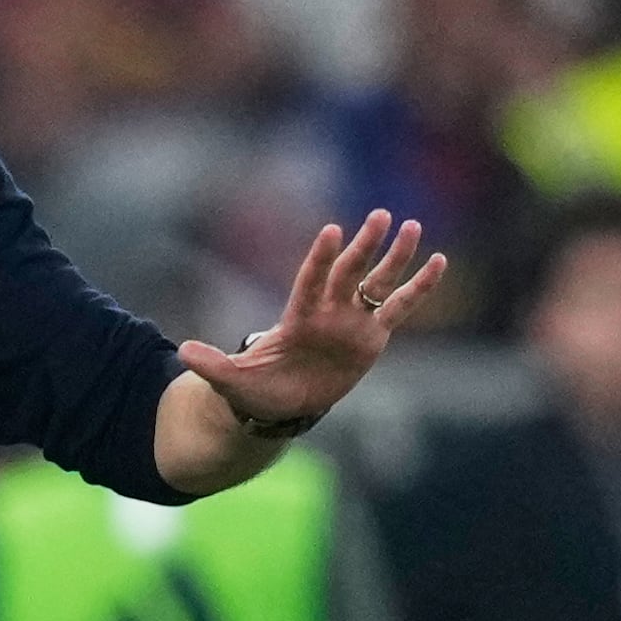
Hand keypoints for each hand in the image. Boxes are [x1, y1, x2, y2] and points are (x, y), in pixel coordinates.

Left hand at [178, 210, 445, 426]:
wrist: (279, 404)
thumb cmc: (255, 389)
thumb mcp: (232, 381)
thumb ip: (213, 365)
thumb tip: (183, 352)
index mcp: (298, 318)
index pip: (312, 282)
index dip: (321, 259)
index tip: (331, 232)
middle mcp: (328, 312)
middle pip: (349, 273)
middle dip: (364, 247)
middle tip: (380, 216)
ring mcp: (351, 322)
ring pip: (377, 282)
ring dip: (395, 257)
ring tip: (412, 226)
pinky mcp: (372, 337)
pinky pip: (399, 308)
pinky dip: (418, 288)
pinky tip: (438, 263)